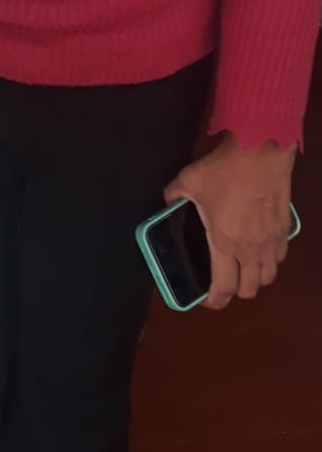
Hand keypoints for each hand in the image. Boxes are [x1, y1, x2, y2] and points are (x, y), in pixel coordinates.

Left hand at [164, 134, 295, 310]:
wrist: (260, 150)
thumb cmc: (223, 169)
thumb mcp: (187, 181)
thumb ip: (173, 198)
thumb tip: (167, 204)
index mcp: (225, 244)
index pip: (224, 288)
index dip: (214, 301)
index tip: (205, 300)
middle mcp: (252, 249)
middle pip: (250, 289)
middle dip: (235, 292)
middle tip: (223, 282)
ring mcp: (272, 240)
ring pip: (269, 275)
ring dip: (255, 278)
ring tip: (242, 268)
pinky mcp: (285, 227)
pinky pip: (280, 255)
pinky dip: (270, 259)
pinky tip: (260, 247)